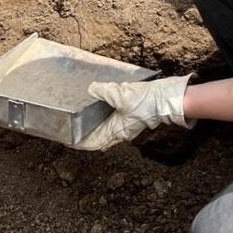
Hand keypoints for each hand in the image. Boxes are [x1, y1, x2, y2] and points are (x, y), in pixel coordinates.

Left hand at [77, 76, 192, 150]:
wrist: (165, 98)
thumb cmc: (147, 102)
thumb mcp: (122, 95)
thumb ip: (104, 92)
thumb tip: (91, 89)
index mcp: (116, 132)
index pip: (92, 143)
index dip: (78, 143)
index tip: (66, 139)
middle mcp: (120, 131)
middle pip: (96, 137)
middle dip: (82, 134)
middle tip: (69, 127)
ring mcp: (125, 124)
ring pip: (103, 128)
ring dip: (92, 125)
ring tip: (79, 116)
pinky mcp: (130, 115)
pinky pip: (111, 119)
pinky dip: (101, 116)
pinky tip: (98, 106)